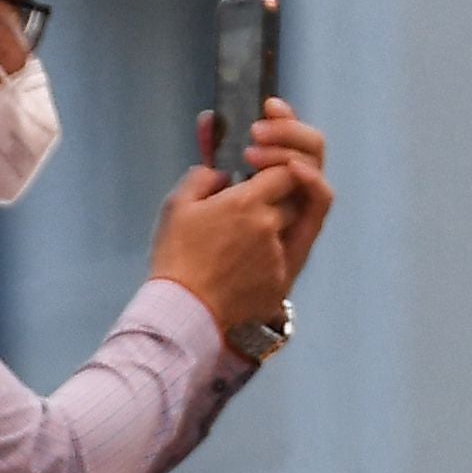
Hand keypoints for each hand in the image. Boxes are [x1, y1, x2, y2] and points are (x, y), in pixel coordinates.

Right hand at [149, 99, 329, 336]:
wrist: (182, 312)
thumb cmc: (175, 256)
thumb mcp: (178, 205)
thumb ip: (204, 176)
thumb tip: (222, 171)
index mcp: (247, 204)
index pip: (287, 169)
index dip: (277, 160)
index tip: (255, 161)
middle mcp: (271, 227)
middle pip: (296, 194)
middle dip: (281, 186)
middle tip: (257, 186)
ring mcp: (280, 256)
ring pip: (295, 224)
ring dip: (279, 217)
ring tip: (243, 225)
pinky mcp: (283, 282)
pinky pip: (289, 254)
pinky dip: (274, 247)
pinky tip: (245, 253)